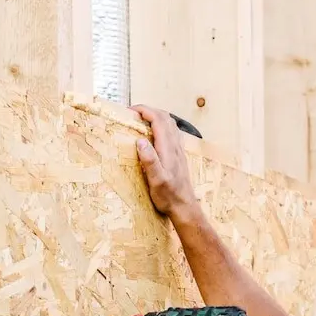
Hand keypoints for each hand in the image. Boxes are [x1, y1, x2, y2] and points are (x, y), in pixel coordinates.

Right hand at [131, 105, 200, 220]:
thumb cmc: (169, 196)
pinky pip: (172, 132)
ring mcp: (178, 149)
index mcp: (168, 148)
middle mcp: (175, 145)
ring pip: (170, 123)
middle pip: (165, 117)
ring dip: (156, 116)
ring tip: (142, 119)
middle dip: (149, 110)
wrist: (184, 206)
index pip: (158, 120)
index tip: (131, 110)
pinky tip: (156, 133)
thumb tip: (140, 141)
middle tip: (134, 112)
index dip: (144, 110)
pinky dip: (162, 125)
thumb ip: (150, 160)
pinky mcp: (178, 155)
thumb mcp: (156, 180)